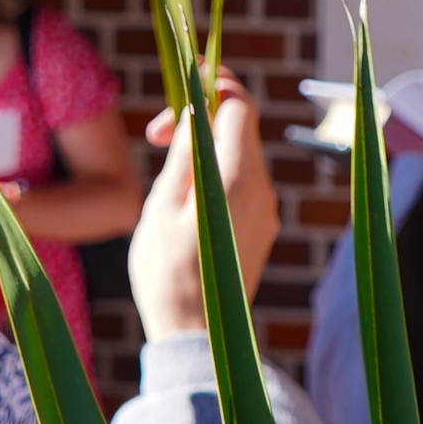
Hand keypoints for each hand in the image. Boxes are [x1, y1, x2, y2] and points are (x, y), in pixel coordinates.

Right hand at [129, 71, 280, 336]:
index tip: (178, 94)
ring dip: (206, 148)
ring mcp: (267, 210)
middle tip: (155, 139)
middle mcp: (262, 189)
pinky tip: (185, 202)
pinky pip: (244, 183)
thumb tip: (196, 110)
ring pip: (241, 155)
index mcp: (236, 177)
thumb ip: (184, 152)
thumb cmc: (168, 274)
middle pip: (241, 126)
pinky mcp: (263, 227)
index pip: (240, 103)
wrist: (199, 339)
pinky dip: (217, 174)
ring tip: (165, 179)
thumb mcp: (162, 206)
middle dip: (201, 117)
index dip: (212, 84)